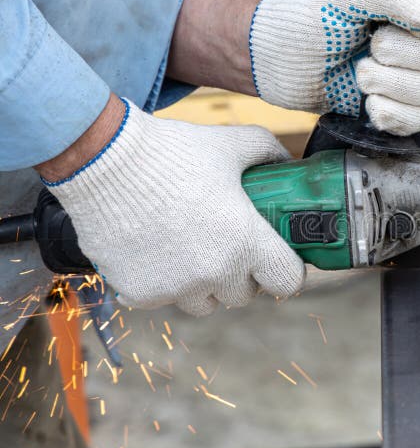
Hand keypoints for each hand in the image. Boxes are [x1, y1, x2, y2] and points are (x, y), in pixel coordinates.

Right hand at [42, 96, 304, 315]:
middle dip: (242, 276)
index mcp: (246, 241)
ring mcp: (176, 288)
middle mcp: (215, 272)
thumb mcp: (231, 144)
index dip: (286, 271)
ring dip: (204, 286)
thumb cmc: (172, 151)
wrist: (103, 160)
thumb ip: (267, 153)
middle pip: (243, 296)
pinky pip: (164, 300)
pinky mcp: (141, 294)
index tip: (277, 260)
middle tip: (229, 247)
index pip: (288, 282)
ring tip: (192, 251)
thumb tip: (286, 162)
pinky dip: (163, 283)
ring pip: (204, 303)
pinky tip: (157, 252)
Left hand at [249, 0, 419, 134]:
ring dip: (394, 86)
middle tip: (370, 48)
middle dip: (408, 56)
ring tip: (359, 75)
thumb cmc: (306, 18)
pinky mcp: (396, 105)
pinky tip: (367, 105)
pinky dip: (394, 115)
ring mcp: (410, 71)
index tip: (401, 23)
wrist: (273, 60)